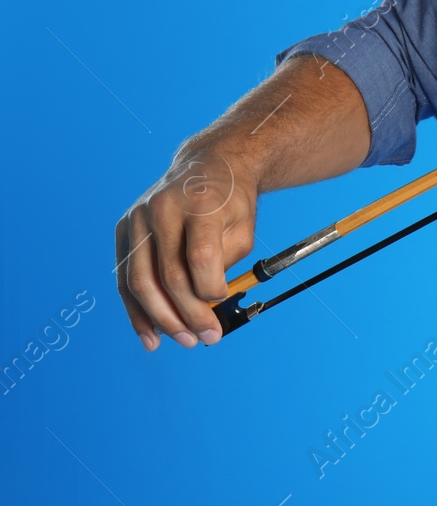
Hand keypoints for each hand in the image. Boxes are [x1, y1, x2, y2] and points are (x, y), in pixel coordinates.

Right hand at [115, 144, 259, 349]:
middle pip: (168, 275)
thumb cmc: (232, 200)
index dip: (211, 288)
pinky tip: (150, 335)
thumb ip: (226, 263)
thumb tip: (204, 305)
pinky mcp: (123, 228)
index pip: (201, 257)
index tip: (222, 301)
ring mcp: (138, 218)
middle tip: (206, 338)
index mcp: (200, 203)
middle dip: (188, 314)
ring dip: (160, 319)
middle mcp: (163, 209)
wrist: (210, 165)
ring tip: (183, 340)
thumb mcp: (244, 226)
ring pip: (140, 281)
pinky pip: (125, 277)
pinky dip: (136, 310)